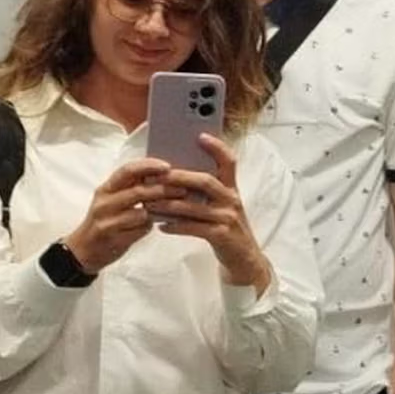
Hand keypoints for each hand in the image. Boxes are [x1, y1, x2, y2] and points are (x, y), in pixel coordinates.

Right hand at [64, 159, 185, 272]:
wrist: (83, 250)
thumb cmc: (105, 221)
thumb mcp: (113, 200)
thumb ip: (132, 189)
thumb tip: (163, 178)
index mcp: (106, 188)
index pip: (128, 170)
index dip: (148, 166)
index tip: (167, 167)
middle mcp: (104, 201)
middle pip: (137, 191)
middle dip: (163, 189)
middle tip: (182, 189)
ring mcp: (106, 219)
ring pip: (140, 212)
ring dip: (159, 210)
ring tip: (176, 207)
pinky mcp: (111, 237)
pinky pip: (138, 230)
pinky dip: (150, 227)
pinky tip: (157, 225)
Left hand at [147, 134, 270, 295]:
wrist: (244, 258)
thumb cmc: (225, 227)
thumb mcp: (221, 205)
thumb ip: (205, 191)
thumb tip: (174, 176)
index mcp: (231, 188)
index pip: (229, 161)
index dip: (217, 147)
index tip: (200, 135)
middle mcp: (231, 199)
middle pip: (205, 181)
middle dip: (179, 176)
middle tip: (157, 174)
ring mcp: (228, 218)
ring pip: (195, 206)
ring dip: (170, 204)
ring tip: (150, 202)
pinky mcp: (222, 235)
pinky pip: (194, 228)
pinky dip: (176, 226)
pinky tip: (161, 226)